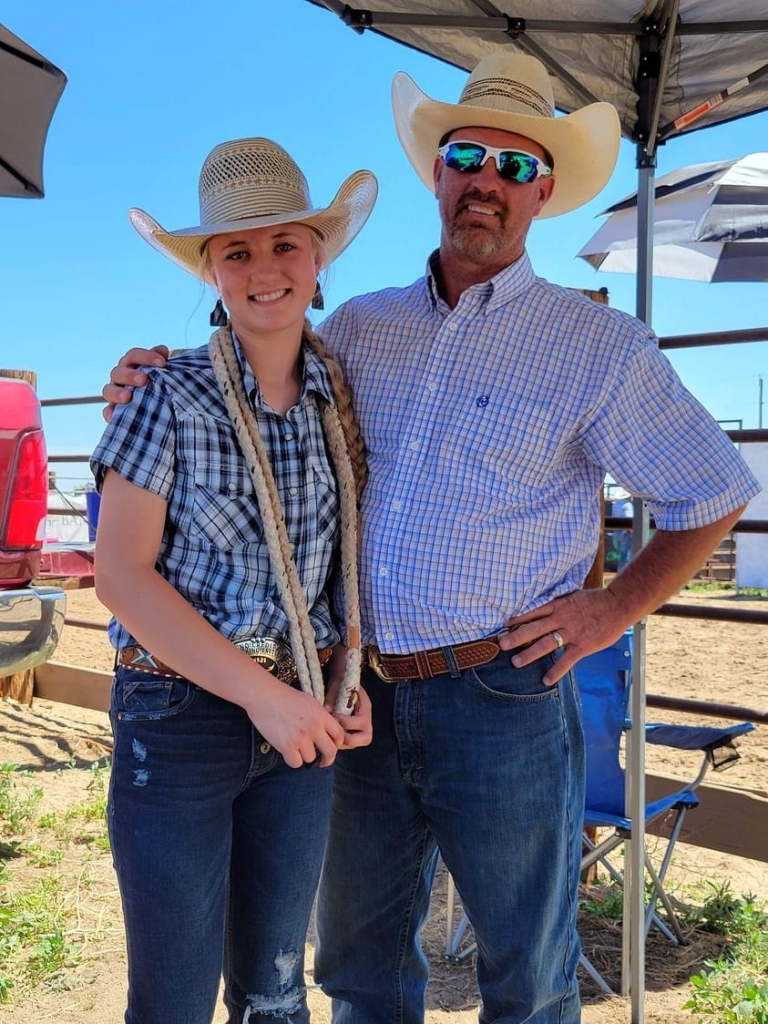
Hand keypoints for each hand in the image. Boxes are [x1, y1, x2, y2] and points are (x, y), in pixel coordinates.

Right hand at [101, 345, 169, 421]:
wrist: (161, 408)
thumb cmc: (160, 384)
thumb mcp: (162, 372)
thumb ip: (160, 361)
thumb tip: (162, 350)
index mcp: (131, 365)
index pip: (134, 356)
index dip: (146, 357)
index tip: (162, 362)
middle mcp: (120, 377)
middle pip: (118, 372)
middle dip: (130, 375)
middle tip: (143, 380)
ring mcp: (115, 394)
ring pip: (108, 390)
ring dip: (117, 393)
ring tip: (127, 397)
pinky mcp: (114, 411)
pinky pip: (107, 412)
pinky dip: (109, 413)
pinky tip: (114, 415)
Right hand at [244, 683, 345, 768]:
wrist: (263, 695)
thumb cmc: (283, 696)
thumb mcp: (308, 701)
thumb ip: (319, 716)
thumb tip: (326, 731)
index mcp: (321, 715)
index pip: (339, 734)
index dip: (337, 744)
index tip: (331, 747)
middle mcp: (314, 727)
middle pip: (331, 752)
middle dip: (328, 760)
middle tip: (322, 762)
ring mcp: (301, 737)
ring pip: (311, 758)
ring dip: (304, 756)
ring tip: (296, 748)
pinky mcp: (286, 746)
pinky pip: (296, 763)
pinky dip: (292, 760)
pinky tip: (287, 752)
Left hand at [327, 683, 372, 749]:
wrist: (342, 683)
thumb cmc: (340, 684)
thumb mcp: (337, 685)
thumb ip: (332, 696)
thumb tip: (327, 709)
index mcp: (365, 708)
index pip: (360, 722)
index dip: (345, 722)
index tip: (334, 715)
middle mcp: (367, 721)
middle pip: (365, 739)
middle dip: (346, 737)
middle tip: (332, 729)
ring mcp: (361, 730)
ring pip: (354, 744)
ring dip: (340, 741)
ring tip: (328, 731)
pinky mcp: (352, 734)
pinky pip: (347, 744)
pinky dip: (337, 741)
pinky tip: (327, 733)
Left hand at [498, 589, 627, 685]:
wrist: (618, 604)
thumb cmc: (596, 600)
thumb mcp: (573, 596)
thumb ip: (559, 604)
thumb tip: (544, 607)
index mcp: (559, 606)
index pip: (534, 612)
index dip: (518, 618)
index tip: (504, 625)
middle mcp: (562, 618)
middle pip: (534, 628)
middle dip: (517, 637)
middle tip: (502, 645)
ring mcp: (572, 632)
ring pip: (546, 643)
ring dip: (530, 653)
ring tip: (516, 662)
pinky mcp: (583, 645)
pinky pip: (566, 660)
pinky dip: (556, 670)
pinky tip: (546, 680)